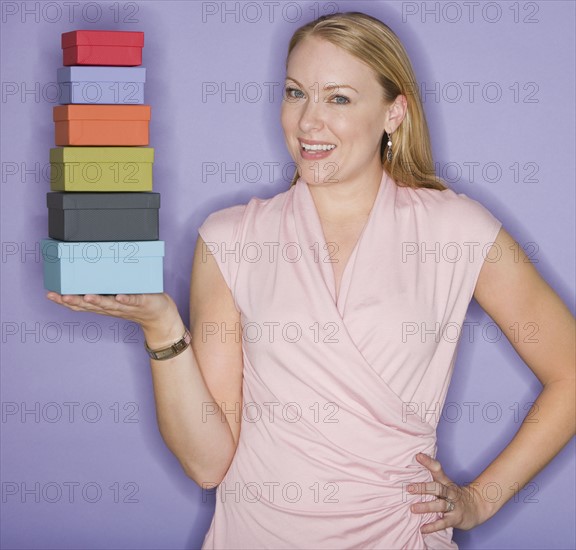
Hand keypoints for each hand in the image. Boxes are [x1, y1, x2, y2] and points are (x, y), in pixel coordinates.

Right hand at [45, 292, 181, 339]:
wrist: (160, 316)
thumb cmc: (137, 302)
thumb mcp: (117, 294)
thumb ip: (105, 284)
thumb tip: (93, 265)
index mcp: (104, 306)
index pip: (82, 305)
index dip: (65, 301)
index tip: (50, 294)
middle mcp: (112, 308)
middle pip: (91, 307)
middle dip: (75, 302)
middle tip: (61, 296)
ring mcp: (127, 306)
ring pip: (110, 305)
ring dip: (98, 301)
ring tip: (86, 296)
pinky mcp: (142, 302)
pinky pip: (133, 300)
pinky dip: (126, 299)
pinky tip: (118, 296)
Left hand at [408, 453, 486, 532]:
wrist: (478, 507)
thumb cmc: (455, 494)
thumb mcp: (446, 483)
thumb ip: (432, 477)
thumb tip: (415, 464)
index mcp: (446, 482)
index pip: (437, 469)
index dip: (428, 462)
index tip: (418, 456)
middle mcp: (450, 492)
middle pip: (437, 488)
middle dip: (423, 488)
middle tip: (408, 488)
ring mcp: (453, 506)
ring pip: (440, 505)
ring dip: (426, 507)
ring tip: (412, 508)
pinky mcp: (455, 519)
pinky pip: (443, 523)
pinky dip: (432, 526)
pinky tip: (422, 529)